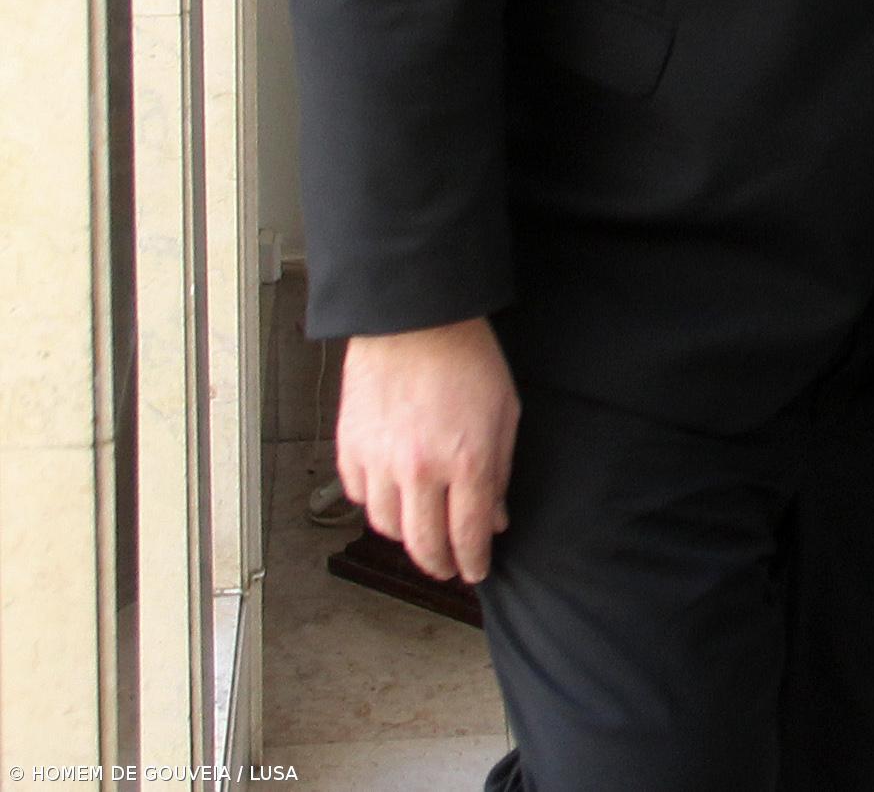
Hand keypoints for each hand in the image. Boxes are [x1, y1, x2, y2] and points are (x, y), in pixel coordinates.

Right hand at [336, 318, 521, 582]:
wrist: (413, 322)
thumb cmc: (468, 360)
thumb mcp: (504, 414)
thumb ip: (500, 472)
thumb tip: (494, 518)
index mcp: (466, 460)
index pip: (467, 533)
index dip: (472, 560)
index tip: (476, 571)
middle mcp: (418, 470)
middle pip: (423, 543)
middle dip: (439, 564)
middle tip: (447, 568)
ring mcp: (379, 461)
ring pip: (387, 526)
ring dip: (407, 536)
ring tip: (422, 531)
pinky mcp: (349, 450)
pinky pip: (361, 497)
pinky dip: (378, 505)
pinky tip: (393, 498)